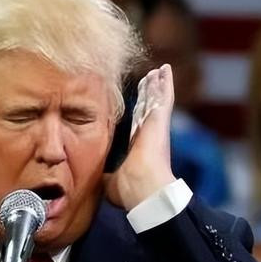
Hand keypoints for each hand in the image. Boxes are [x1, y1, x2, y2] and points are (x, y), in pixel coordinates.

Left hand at [105, 64, 176, 209]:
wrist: (144, 190)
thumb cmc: (130, 191)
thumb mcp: (111, 182)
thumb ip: (105, 176)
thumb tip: (95, 179)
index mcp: (139, 148)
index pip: (138, 125)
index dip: (139, 113)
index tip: (139, 104)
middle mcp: (148, 136)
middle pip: (147, 109)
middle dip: (148, 94)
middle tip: (150, 78)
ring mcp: (155, 127)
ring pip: (156, 100)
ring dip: (157, 84)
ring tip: (159, 70)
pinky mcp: (159, 121)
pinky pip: (163, 97)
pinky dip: (165, 83)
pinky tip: (166, 70)